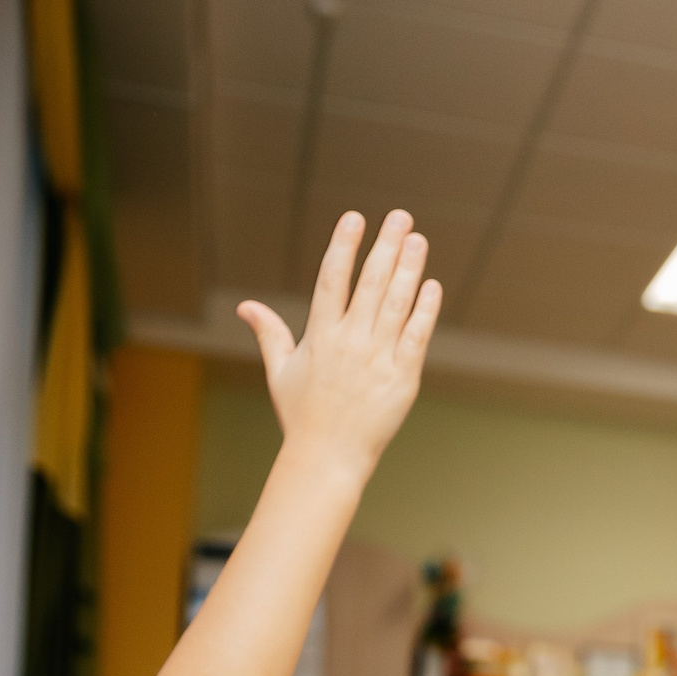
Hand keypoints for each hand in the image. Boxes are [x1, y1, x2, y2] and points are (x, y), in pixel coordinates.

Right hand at [238, 210, 440, 480]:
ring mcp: (379, 359)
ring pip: (398, 304)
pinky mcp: (403, 379)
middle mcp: (351, 342)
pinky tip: (431, 285)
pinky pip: (417, 337)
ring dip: (409, 269)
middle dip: (386, 246)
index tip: (354, 218)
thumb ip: (269, 334)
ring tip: (417, 239)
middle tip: (400, 216)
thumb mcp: (280, 372)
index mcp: (321, 336)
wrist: (329, 458)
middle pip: (372, 283)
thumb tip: (245, 306)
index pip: (333, 279)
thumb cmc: (302, 416)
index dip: (344, 246)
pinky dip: (425, 310)